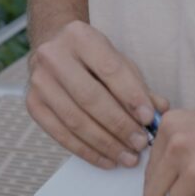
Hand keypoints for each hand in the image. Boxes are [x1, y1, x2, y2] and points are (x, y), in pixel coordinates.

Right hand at [26, 21, 167, 169]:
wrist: (54, 50)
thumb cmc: (92, 59)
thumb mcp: (117, 61)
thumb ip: (138, 86)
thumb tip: (161, 110)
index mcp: (79, 36)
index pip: (109, 69)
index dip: (131, 95)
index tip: (149, 118)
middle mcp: (53, 56)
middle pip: (90, 97)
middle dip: (119, 124)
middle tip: (140, 143)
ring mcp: (39, 81)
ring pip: (75, 120)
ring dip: (105, 143)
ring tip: (128, 156)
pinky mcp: (33, 104)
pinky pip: (61, 135)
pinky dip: (87, 151)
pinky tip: (107, 159)